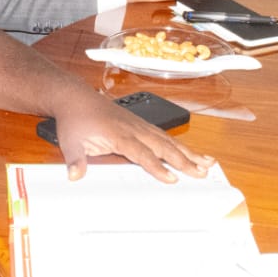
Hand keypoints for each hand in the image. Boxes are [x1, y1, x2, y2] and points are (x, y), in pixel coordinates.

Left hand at [53, 91, 214, 182]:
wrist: (76, 97)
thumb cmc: (75, 119)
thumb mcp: (69, 141)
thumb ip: (75, 159)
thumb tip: (75, 175)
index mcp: (119, 134)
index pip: (142, 154)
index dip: (157, 167)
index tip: (172, 179)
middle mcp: (133, 128)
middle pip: (163, 146)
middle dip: (184, 160)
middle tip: (203, 172)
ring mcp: (138, 125)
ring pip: (168, 140)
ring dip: (189, 152)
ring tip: (208, 162)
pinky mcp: (139, 124)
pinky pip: (163, 135)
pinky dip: (178, 144)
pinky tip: (189, 152)